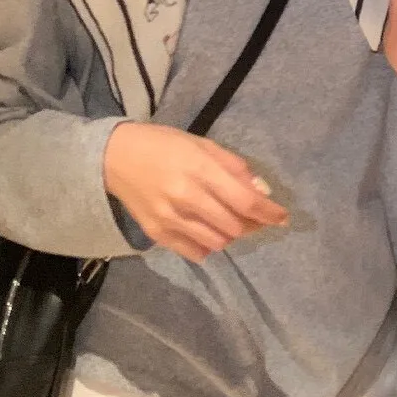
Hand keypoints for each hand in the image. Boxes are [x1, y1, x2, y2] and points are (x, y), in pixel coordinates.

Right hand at [103, 122, 288, 262]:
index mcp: (199, 168)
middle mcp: (185, 197)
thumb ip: (233, 167)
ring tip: (232, 222)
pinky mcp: (157, 234)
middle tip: (257, 218)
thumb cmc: (163, 144)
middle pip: (235, 226)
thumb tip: (262, 191)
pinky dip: (210, 246)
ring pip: (218, 242)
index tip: (283, 217)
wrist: (113, 157)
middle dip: (253, 225)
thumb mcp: (201, 144)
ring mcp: (170, 219)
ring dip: (233, 235)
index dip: (269, 213)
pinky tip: (208, 231)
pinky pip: (195, 252)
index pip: (245, 200)